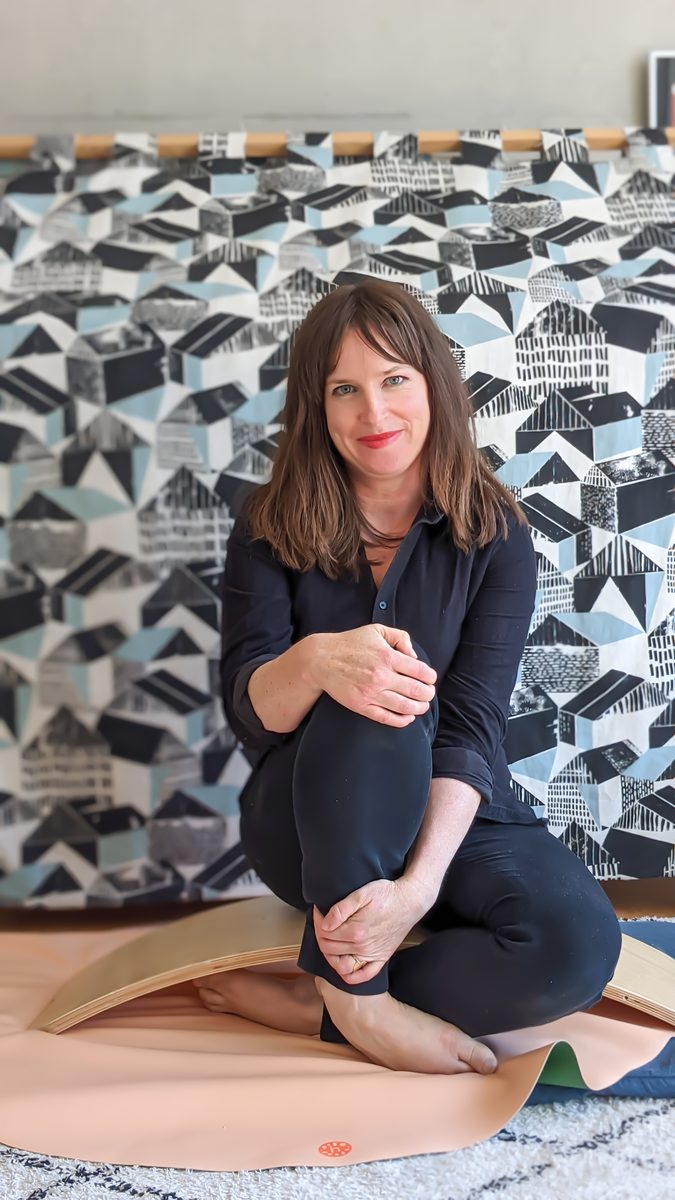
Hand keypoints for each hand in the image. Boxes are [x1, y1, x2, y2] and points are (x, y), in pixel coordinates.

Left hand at [312, 876, 431, 984]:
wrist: (410, 901)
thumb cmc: (387, 895)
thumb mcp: (362, 894)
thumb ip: (340, 910)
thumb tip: (324, 924)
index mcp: (355, 931)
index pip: (325, 933)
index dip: (318, 921)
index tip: (319, 912)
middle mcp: (362, 947)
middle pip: (329, 949)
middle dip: (320, 936)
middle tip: (322, 923)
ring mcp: (372, 955)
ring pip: (340, 965)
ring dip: (329, 956)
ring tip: (329, 941)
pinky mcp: (381, 959)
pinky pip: (362, 976)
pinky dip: (349, 975)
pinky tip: (344, 964)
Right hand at [314, 624, 436, 727]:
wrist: (322, 659)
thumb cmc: (350, 643)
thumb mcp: (377, 630)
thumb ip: (400, 638)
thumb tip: (414, 655)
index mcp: (387, 656)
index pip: (421, 671)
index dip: (430, 677)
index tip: (430, 679)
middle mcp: (381, 676)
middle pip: (416, 691)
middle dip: (428, 694)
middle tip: (429, 693)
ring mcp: (371, 693)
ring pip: (405, 707)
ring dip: (419, 708)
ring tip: (422, 706)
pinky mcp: (361, 705)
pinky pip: (387, 718)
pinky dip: (402, 720)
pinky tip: (408, 717)